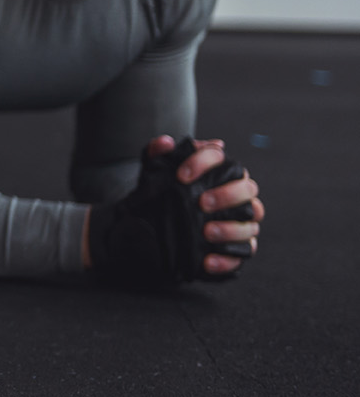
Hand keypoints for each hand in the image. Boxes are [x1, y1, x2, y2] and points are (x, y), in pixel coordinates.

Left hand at [148, 136, 264, 275]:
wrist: (152, 230)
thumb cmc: (162, 197)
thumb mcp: (153, 175)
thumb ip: (156, 155)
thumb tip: (165, 143)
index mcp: (220, 174)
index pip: (222, 160)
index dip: (204, 163)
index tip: (181, 175)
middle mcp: (237, 197)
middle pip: (248, 190)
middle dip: (227, 195)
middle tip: (202, 202)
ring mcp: (240, 223)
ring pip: (250, 224)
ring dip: (230, 228)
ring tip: (206, 232)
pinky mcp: (237, 249)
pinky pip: (242, 254)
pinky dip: (227, 258)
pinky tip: (208, 260)